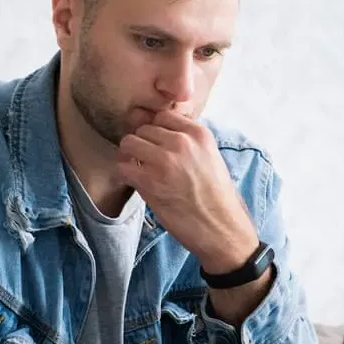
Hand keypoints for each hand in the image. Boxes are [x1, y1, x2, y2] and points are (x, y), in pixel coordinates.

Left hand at [116, 111, 258, 273]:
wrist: (221, 227)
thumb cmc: (217, 197)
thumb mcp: (211, 157)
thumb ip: (190, 143)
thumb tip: (163, 136)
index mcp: (199, 134)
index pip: (163, 116)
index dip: (156, 131)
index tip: (157, 145)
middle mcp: (181, 142)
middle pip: (144, 129)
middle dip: (142, 144)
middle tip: (146, 162)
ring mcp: (164, 161)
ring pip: (129, 143)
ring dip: (129, 157)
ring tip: (138, 170)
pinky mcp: (149, 181)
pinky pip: (122, 167)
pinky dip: (125, 175)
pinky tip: (136, 183)